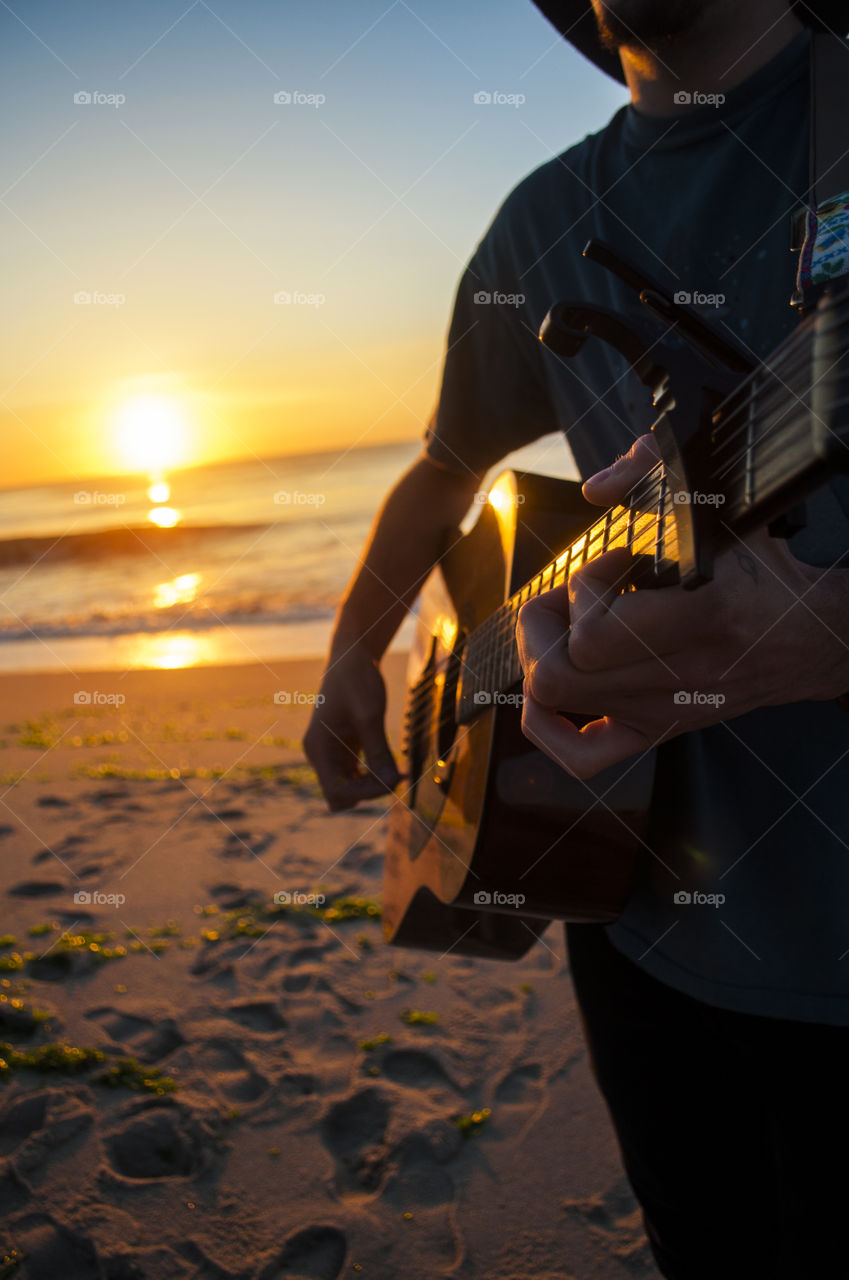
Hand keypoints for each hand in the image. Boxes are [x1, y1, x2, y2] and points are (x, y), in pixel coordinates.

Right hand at [303, 642, 401, 810]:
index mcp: (318, 747)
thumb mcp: (370, 715)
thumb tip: (392, 783)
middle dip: (367, 793)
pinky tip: (393, 766)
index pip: (336, 790)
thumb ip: (379, 751)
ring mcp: (332, 752)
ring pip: (348, 788)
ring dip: (372, 785)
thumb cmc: (357, 679)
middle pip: (339, 796)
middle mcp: (320, 754)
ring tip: (398, 770)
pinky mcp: (345, 748)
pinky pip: (356, 776)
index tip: (395, 778)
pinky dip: (373, 776)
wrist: (352, 654)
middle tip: (397, 775)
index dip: (366, 792)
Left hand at [516, 434, 848, 778]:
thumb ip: (658, 473)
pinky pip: (582, 756)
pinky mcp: (656, 732)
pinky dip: (544, 727)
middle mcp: (675, 677)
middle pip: (557, 675)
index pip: (596, 633)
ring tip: (562, 627)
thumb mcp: (725, 510)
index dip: (585, 586)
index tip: (614, 560)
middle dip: (540, 624)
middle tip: (566, 595)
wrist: (809, 639)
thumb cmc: (764, 574)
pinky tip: (547, 695)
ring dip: (539, 655)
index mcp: (698, 621)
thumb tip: (597, 486)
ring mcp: (661, 711)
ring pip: (554, 703)